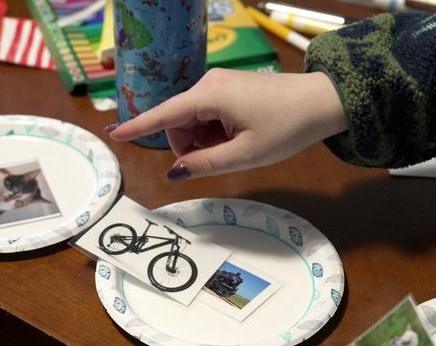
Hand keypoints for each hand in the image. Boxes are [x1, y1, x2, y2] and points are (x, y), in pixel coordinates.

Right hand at [106, 69, 346, 179]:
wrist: (322, 102)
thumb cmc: (287, 127)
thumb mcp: (245, 154)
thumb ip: (206, 163)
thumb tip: (175, 171)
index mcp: (209, 96)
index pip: (163, 115)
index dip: (138, 128)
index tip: (112, 134)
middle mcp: (208, 85)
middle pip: (178, 124)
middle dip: (191, 148)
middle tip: (225, 157)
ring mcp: (218, 85)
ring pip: (193, 124)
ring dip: (207, 142)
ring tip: (240, 145)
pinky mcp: (228, 90)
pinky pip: (208, 118)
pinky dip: (217, 134)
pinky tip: (241, 137)